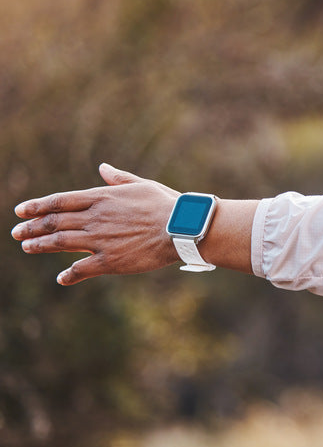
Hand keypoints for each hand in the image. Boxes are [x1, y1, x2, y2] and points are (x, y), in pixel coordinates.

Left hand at [11, 164, 180, 284]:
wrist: (182, 229)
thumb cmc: (167, 205)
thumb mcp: (142, 185)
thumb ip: (118, 179)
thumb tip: (102, 167)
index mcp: (102, 198)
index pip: (59, 201)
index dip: (37, 206)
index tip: (20, 210)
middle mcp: (95, 218)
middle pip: (54, 221)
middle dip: (32, 227)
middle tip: (16, 232)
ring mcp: (100, 240)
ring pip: (60, 242)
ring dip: (40, 245)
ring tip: (26, 247)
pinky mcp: (110, 261)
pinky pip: (81, 269)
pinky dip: (68, 275)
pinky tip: (61, 279)